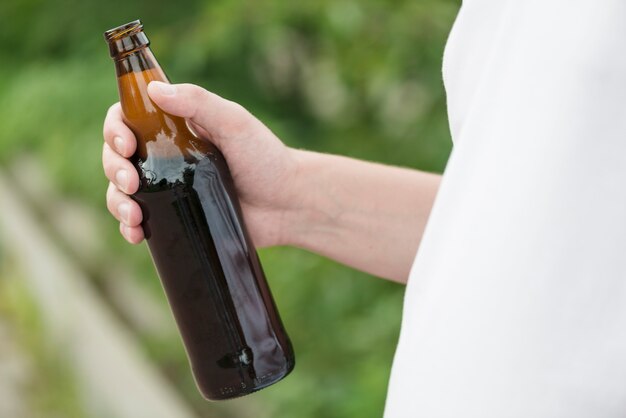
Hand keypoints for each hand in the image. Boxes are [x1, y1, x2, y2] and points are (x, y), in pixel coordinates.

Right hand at [102, 82, 300, 246]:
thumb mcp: (235, 123)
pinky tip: (135, 234)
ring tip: (133, 216)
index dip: (116, 130)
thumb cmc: (267, 159)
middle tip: (131, 183)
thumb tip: (154, 90)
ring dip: (116, 202)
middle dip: (114, 169)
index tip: (126, 145)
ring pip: (123, 191)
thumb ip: (199, 102)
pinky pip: (141, 221)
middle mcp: (168, 156)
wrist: (289, 205)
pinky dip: (129, 228)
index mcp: (177, 128)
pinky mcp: (177, 217)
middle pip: (119, 156)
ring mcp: (171, 188)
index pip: (129, 120)